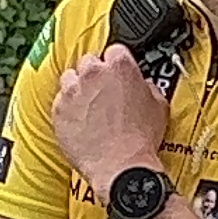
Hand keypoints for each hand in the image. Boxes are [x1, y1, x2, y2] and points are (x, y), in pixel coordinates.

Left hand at [50, 45, 171, 182]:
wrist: (121, 167)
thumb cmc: (140, 140)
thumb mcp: (159, 106)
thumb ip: (148, 87)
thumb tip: (143, 86)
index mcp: (120, 66)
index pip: (115, 50)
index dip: (118, 64)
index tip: (118, 74)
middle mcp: (93, 73)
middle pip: (89, 62)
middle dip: (96, 75)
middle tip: (104, 93)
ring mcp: (72, 91)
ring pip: (70, 78)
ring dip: (78, 88)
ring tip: (89, 107)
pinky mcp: (58, 110)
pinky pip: (59, 102)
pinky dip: (67, 109)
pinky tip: (79, 121)